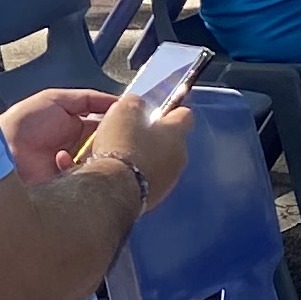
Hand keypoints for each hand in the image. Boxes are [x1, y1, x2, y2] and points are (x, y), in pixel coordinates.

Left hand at [2, 88, 115, 182]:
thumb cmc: (23, 123)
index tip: (137, 122)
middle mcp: (80, 151)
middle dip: (116, 144)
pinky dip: (79, 171)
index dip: (122, 126)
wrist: (1, 150)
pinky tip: (61, 159)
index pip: (109, 128)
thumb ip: (89, 99)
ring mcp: (76, 171)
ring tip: (92, 148)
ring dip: (99, 157)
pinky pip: (87, 182)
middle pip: (110, 148)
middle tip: (123, 139)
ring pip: (103, 166)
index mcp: (78, 129)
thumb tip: (121, 101)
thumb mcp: (56, 100)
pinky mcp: (71, 189)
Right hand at [78, 91, 193, 204]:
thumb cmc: (123, 146)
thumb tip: (138, 105)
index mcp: (176, 132)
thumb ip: (136, 103)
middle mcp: (180, 156)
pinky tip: (123, 173)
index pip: (184, 114)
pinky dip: (140, 175)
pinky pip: (151, 179)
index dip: (170, 109)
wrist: (116, 188)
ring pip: (162, 161)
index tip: (157, 109)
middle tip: (133, 133)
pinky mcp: (157, 196)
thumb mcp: (124, 110)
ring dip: (148, 157)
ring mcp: (170, 179)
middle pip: (172, 140)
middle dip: (156, 136)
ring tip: (124, 155)